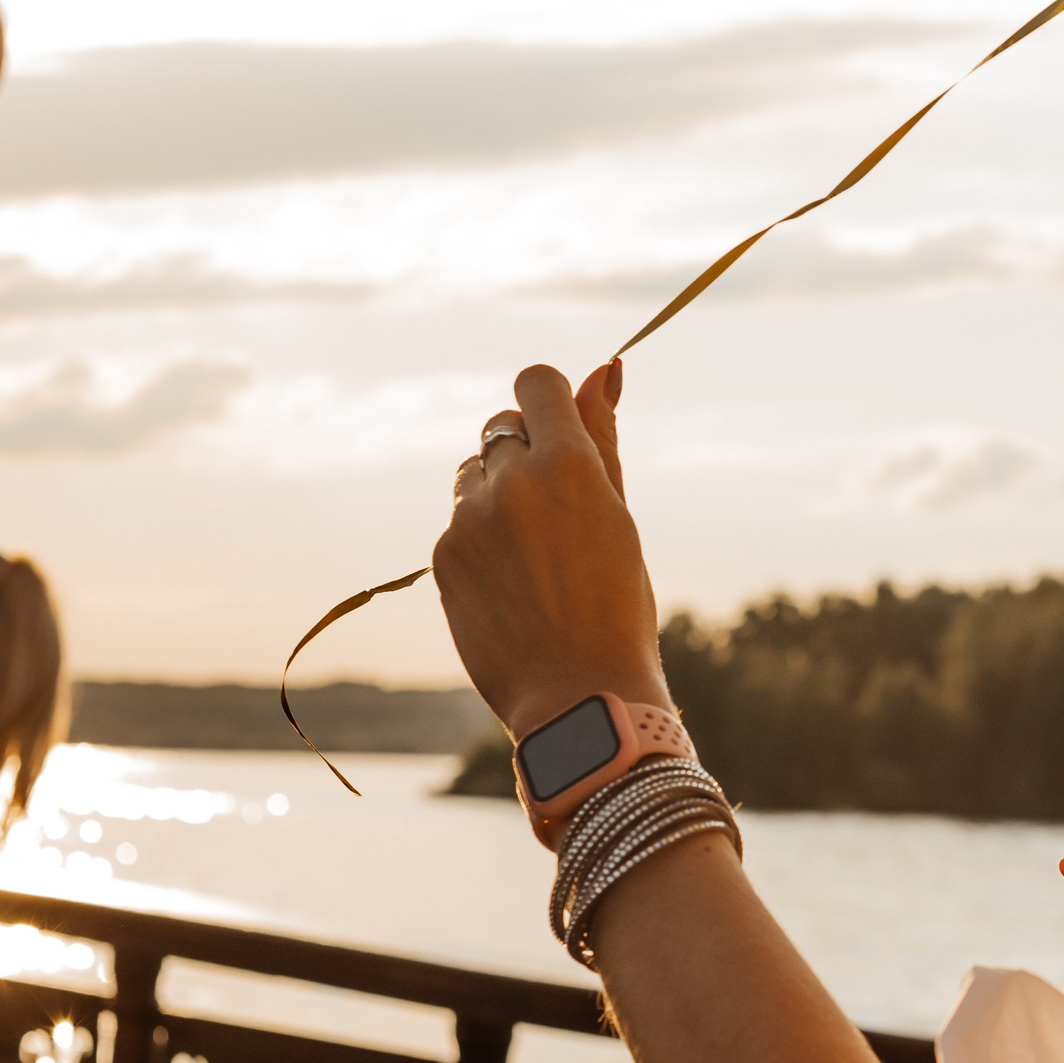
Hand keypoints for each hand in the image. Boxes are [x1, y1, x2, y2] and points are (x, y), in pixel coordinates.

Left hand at [434, 359, 672, 740]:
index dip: (548, 400)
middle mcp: (514, 481)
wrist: (578, 695)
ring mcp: (470, 519)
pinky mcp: (443, 556)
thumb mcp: (620, 517)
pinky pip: (458, 522)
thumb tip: (603, 367)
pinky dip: (480, 539)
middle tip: (558, 512)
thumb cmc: (617, 606)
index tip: (560, 427)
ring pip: (474, 473)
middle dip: (527, 454)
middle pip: (502, 428)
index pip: (536, 384)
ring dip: (497, 494)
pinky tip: (512, 584)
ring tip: (534, 554)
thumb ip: (603, 437)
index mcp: (571, 465)